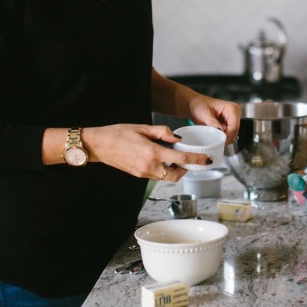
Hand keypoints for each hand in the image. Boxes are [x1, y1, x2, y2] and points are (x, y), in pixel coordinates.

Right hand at [83, 124, 208, 180]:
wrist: (99, 145)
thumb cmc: (118, 133)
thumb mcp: (143, 127)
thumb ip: (163, 132)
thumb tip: (178, 138)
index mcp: (153, 153)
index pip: (182, 160)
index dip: (198, 160)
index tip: (208, 160)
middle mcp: (149, 167)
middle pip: (177, 176)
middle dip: (186, 169)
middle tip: (190, 159)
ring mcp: (143, 173)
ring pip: (167, 178)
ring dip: (175, 171)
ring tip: (175, 158)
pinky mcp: (138, 175)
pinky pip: (157, 176)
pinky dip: (164, 170)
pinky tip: (161, 159)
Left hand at [187, 95, 241, 144]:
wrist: (195, 105)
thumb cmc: (199, 105)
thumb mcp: (204, 113)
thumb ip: (212, 123)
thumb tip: (220, 131)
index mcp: (232, 108)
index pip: (234, 127)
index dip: (226, 136)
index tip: (217, 141)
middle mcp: (235, 114)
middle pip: (234, 132)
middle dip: (225, 138)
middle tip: (214, 141)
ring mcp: (233, 120)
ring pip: (232, 135)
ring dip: (223, 138)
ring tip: (212, 137)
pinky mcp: (229, 125)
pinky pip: (228, 135)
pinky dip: (222, 138)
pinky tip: (214, 136)